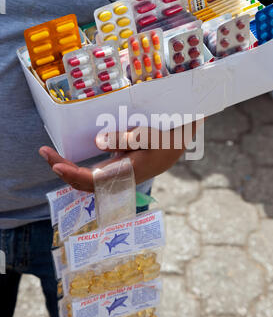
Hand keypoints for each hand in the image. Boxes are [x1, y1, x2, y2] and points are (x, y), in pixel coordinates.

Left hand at [39, 124, 199, 191]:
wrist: (184, 138)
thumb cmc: (170, 135)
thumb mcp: (151, 134)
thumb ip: (125, 138)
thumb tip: (97, 142)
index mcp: (130, 172)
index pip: (94, 180)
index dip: (72, 174)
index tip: (55, 163)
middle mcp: (122, 176)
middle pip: (86, 182)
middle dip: (63, 169)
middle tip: (44, 152)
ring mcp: (121, 171)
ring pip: (89, 178)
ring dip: (69, 168)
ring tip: (51, 153)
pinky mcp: (122, 165)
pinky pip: (96, 171)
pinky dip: (80, 165)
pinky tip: (71, 156)